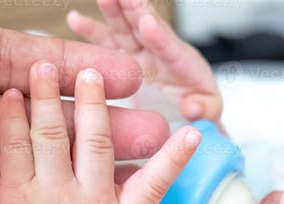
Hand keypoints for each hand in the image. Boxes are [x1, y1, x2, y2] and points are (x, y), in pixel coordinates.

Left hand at [0, 63, 200, 203]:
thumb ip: (124, 199)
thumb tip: (141, 160)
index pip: (153, 186)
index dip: (175, 158)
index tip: (192, 132)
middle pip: (96, 144)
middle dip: (95, 104)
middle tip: (92, 73)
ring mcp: (49, 198)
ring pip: (52, 137)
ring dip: (49, 98)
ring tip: (44, 69)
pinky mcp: (15, 195)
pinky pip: (15, 148)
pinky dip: (13, 118)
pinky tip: (12, 96)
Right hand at [67, 0, 222, 120]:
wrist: (184, 108)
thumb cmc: (197, 107)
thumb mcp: (209, 113)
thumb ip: (204, 109)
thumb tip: (193, 108)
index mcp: (182, 64)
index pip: (169, 47)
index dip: (158, 35)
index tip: (147, 22)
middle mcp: (158, 53)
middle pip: (144, 28)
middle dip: (133, 9)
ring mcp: (139, 54)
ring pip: (123, 29)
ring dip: (112, 12)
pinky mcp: (123, 60)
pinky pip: (105, 44)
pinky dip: (90, 32)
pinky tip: (74, 19)